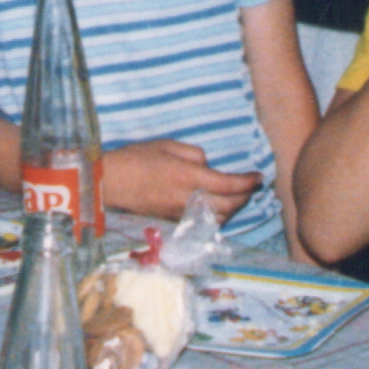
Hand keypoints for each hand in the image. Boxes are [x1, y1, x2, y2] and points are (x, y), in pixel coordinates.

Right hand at [102, 138, 259, 222]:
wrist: (109, 183)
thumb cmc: (136, 158)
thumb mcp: (167, 145)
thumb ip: (194, 154)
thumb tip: (207, 166)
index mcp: (189, 177)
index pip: (229, 184)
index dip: (247, 182)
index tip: (258, 177)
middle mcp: (189, 199)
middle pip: (228, 206)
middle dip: (244, 197)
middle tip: (250, 187)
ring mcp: (181, 214)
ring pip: (218, 219)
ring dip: (232, 210)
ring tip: (236, 198)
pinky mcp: (173, 222)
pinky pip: (203, 223)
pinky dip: (216, 217)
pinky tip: (215, 208)